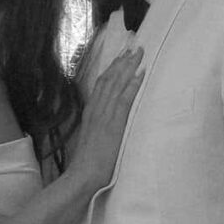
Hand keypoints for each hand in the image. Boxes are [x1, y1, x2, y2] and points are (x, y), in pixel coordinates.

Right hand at [71, 46, 143, 192]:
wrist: (83, 175)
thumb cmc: (86, 164)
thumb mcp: (89, 140)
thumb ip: (95, 128)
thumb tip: (102, 124)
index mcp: (90, 113)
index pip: (100, 85)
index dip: (111, 69)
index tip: (120, 57)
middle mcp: (96, 110)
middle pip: (109, 79)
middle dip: (121, 62)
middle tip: (133, 47)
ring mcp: (104, 116)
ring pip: (116, 84)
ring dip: (128, 67)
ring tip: (138, 53)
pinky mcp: (113, 124)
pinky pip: (124, 99)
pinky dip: (132, 85)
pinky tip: (141, 74)